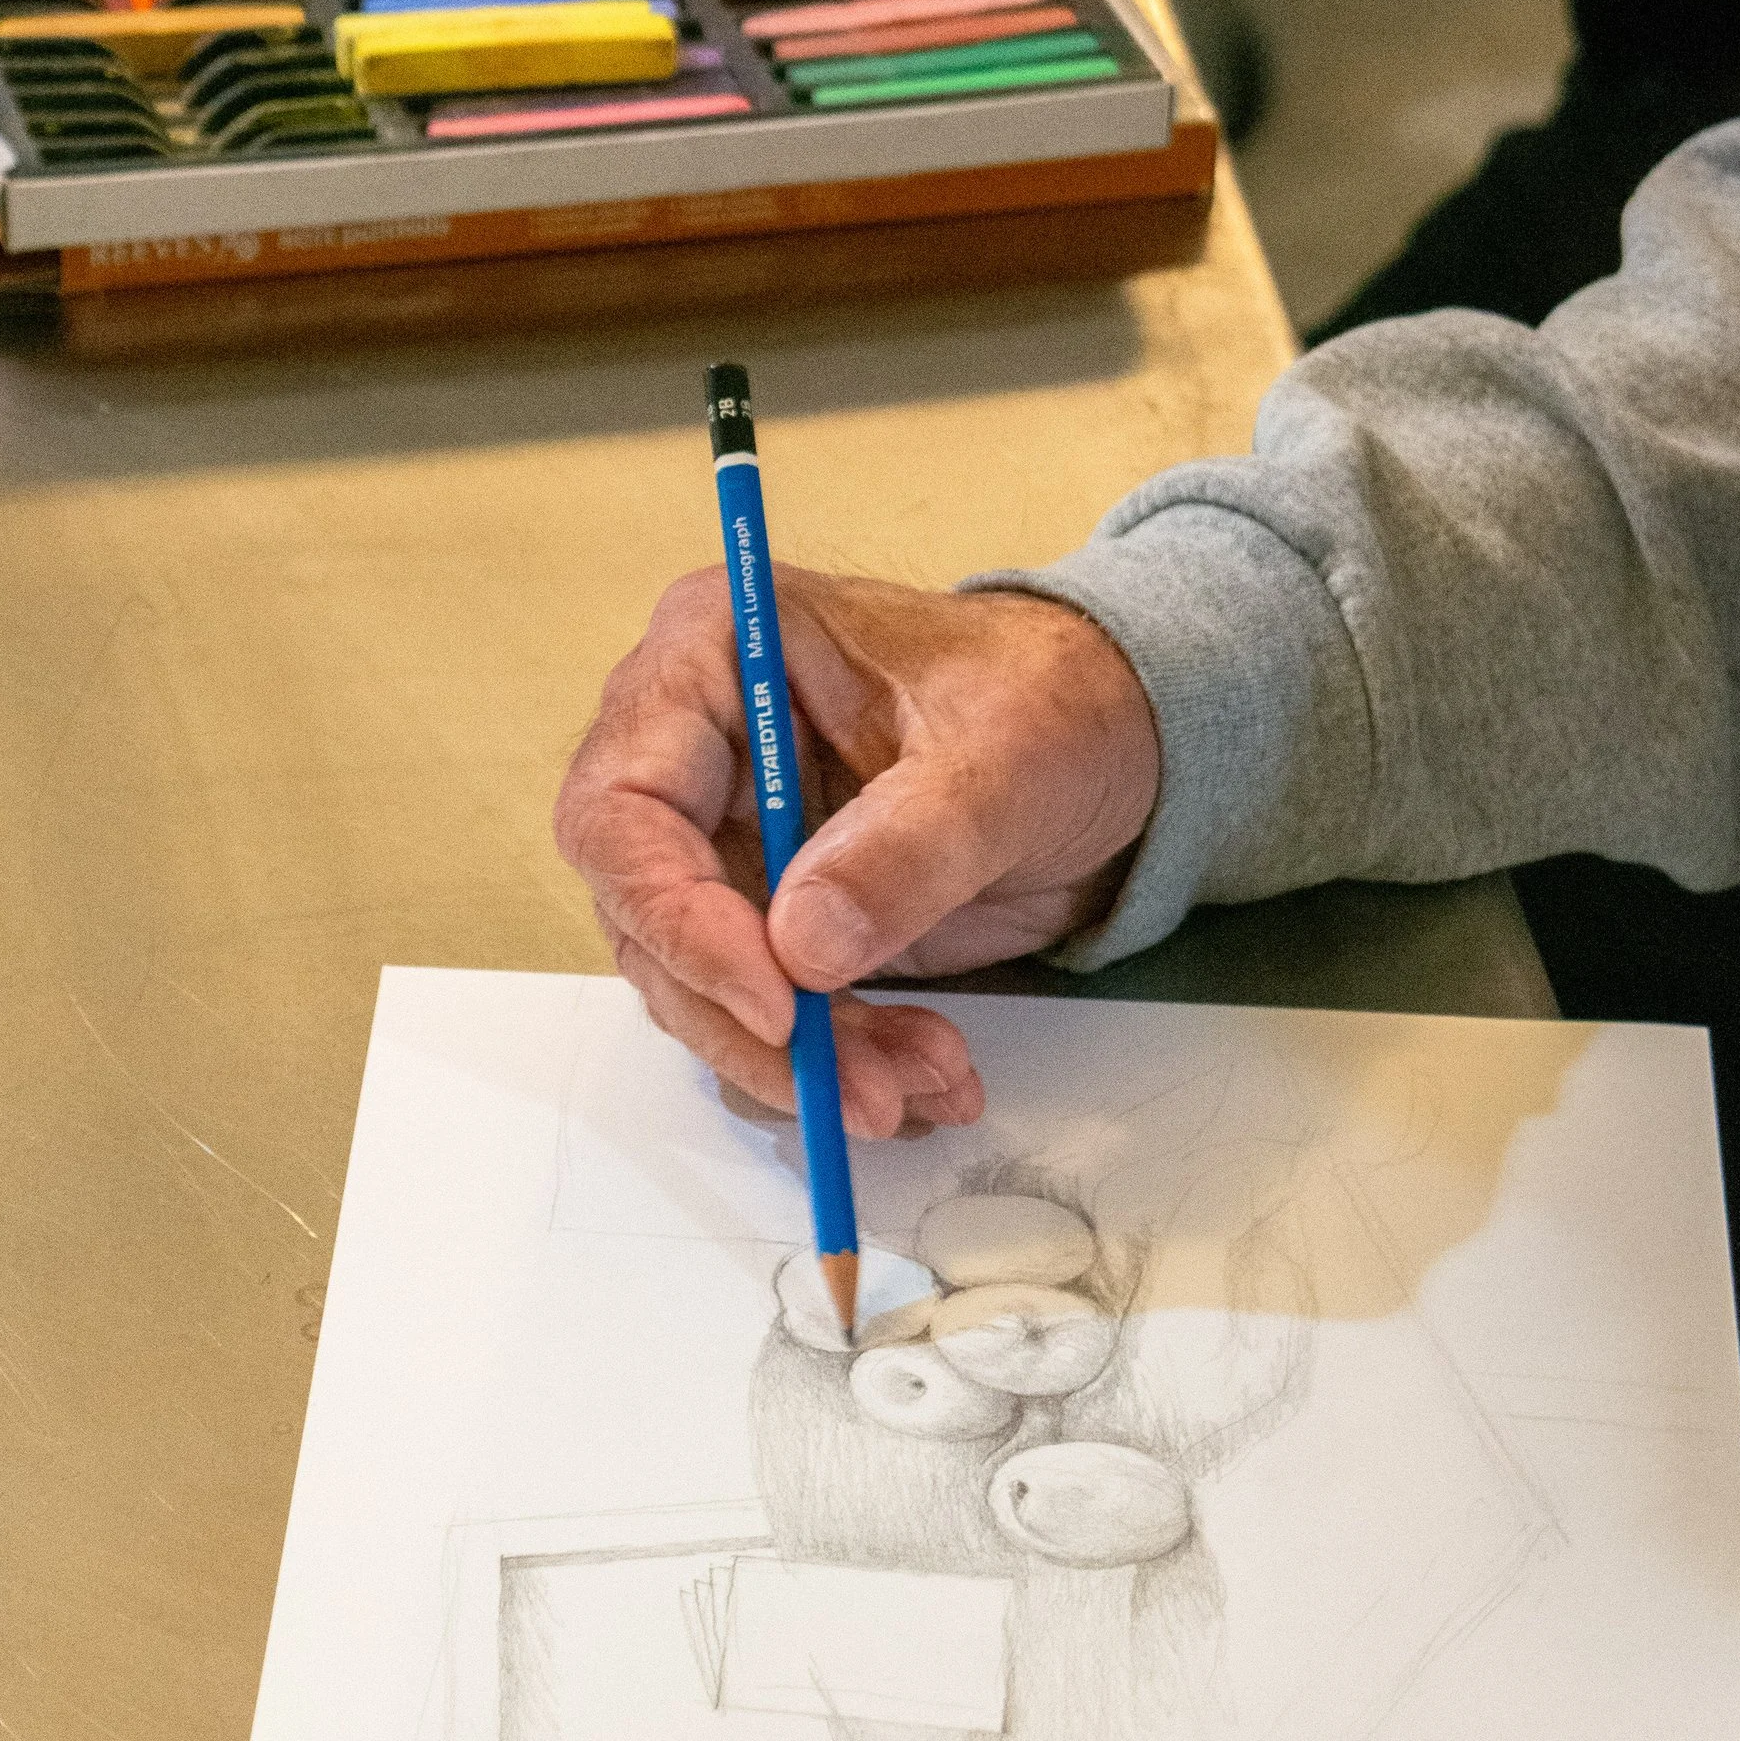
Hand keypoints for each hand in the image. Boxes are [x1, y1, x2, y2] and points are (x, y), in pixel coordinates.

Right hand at [550, 568, 1159, 1139]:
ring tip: (919, 1081)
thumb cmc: (1055, 701)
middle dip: (752, 1019)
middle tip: (856, 1087)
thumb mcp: (1005, 757)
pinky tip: (923, 1074)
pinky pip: (764, 1014)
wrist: (1116, 741)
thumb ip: (906, 846)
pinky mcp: (769, 915)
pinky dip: (836, 1063)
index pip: (623, 805)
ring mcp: (725, 837)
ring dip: (805, 1059)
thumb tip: (805, 950)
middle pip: (648, 916)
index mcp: (714, 653)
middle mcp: (694, 747)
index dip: (678, 917)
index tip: (778, 1001)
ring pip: (703, 986)